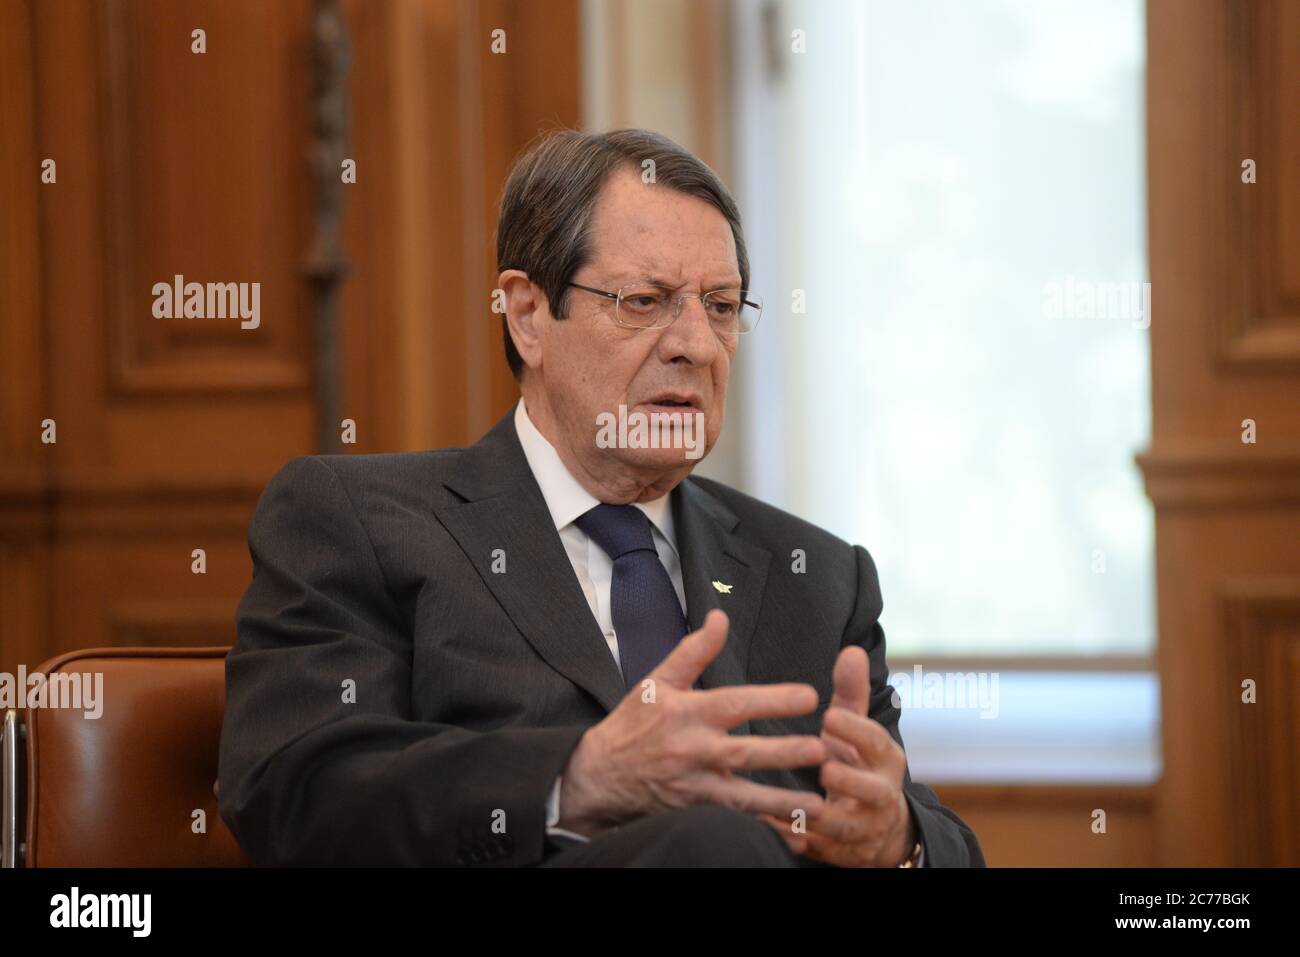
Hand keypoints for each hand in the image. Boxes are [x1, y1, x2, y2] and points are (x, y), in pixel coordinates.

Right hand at [557, 609, 828, 836]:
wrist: (598, 776)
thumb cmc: (632, 724)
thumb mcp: (657, 682)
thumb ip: (694, 651)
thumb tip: (720, 617)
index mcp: (686, 713)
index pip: (734, 704)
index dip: (772, 700)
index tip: (809, 696)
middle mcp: (692, 750)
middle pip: (744, 752)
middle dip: (783, 752)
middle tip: (821, 748)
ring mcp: (694, 786)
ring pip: (743, 796)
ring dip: (780, 801)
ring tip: (817, 805)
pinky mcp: (694, 811)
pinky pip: (733, 821)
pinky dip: (760, 828)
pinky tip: (790, 835)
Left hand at [758, 644, 915, 865]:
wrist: (879, 826)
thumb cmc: (859, 763)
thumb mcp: (858, 730)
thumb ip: (851, 694)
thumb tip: (850, 650)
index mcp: (885, 759)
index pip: (875, 742)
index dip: (855, 730)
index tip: (830, 716)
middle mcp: (881, 794)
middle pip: (872, 790)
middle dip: (850, 781)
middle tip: (825, 768)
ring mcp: (865, 828)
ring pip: (846, 826)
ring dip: (821, 819)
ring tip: (796, 807)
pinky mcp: (845, 853)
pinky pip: (820, 849)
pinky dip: (798, 840)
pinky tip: (772, 828)